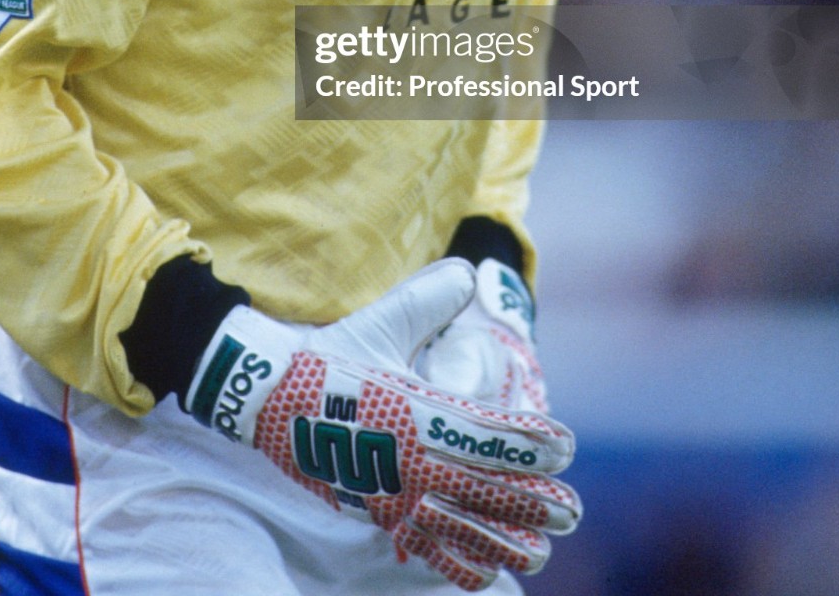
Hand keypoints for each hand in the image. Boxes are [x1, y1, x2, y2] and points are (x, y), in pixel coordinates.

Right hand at [185, 259, 580, 590]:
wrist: (266, 396)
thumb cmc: (328, 357)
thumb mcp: (380, 321)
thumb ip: (428, 297)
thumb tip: (468, 272)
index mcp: (416, 412)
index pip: (486, 433)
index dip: (529, 443)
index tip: (564, 448)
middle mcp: (409, 459)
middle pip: (483, 488)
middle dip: (531, 502)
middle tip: (571, 513)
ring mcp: (391, 491)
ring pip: (458, 524)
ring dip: (503, 540)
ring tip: (541, 554)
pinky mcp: (375, 509)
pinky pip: (422, 543)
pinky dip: (456, 561)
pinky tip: (482, 575)